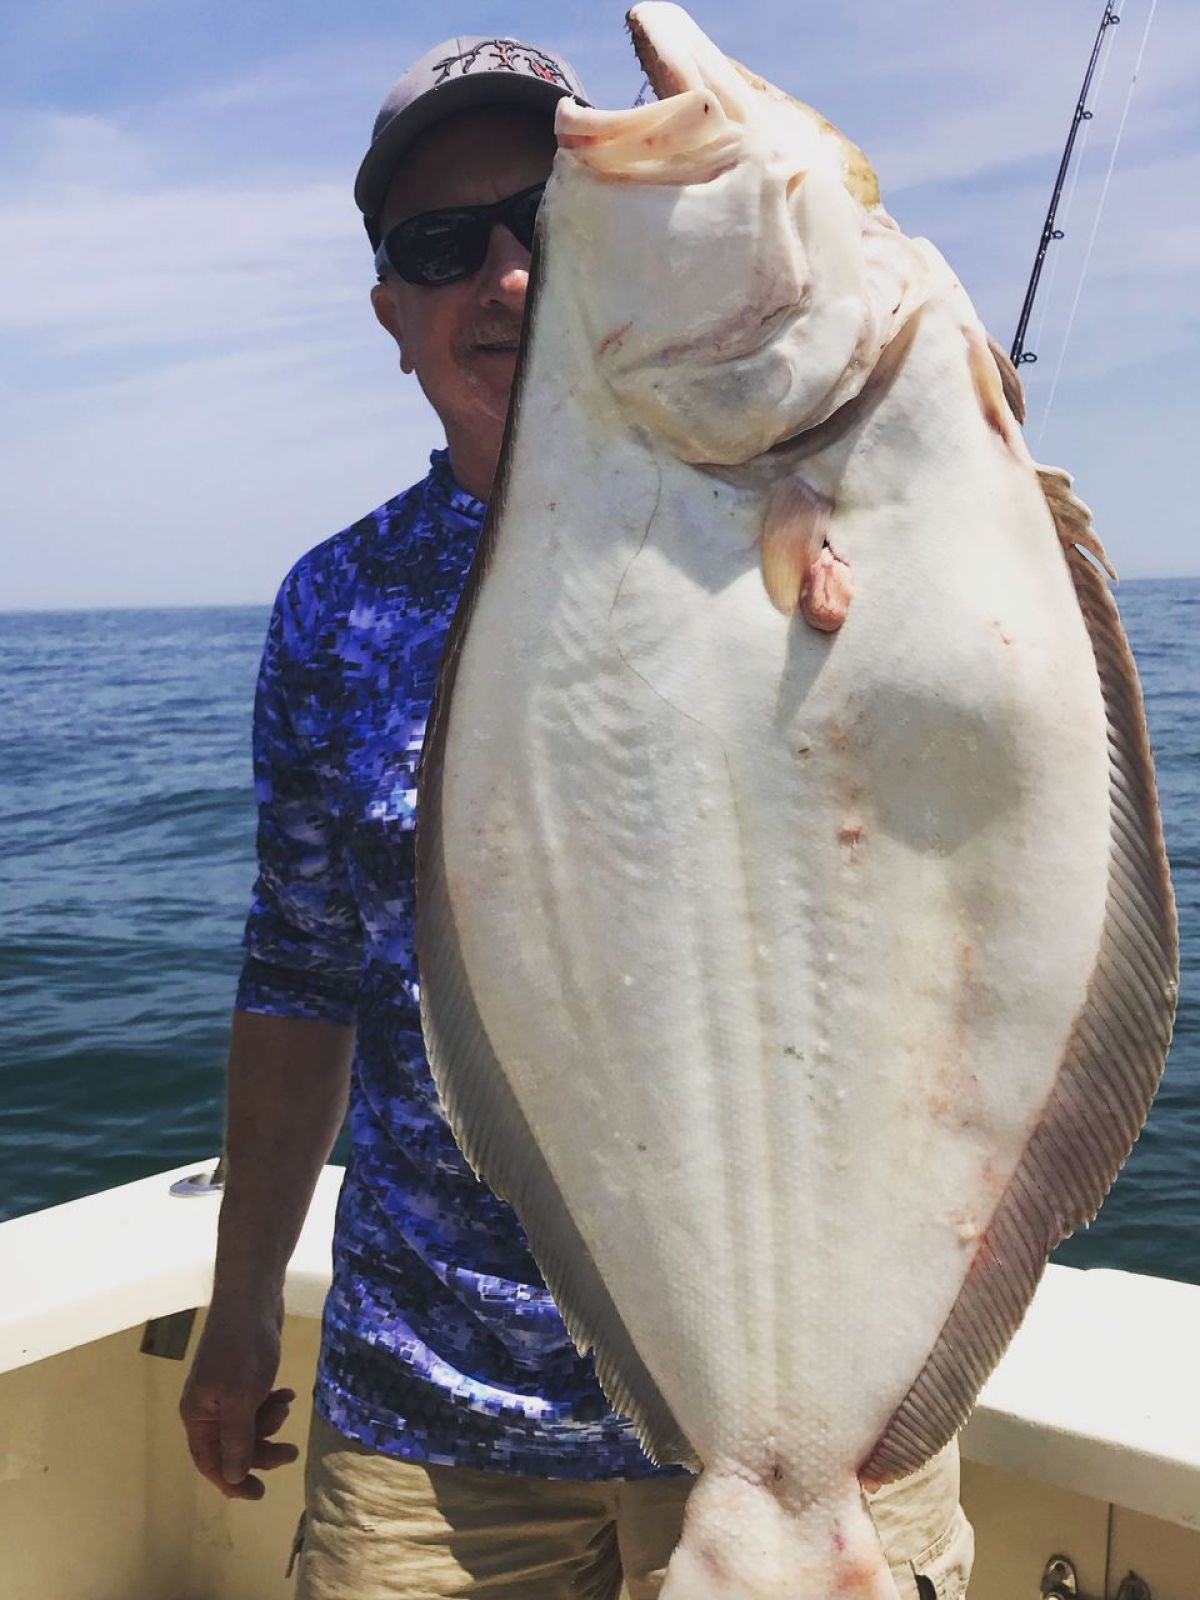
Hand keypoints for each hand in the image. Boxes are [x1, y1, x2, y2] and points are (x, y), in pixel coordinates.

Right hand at [180, 1298, 299, 1499]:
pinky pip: (257, 1403)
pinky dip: (272, 1403)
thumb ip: (236, 1441)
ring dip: (269, 1424)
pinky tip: (287, 1394)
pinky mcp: (244, 1376)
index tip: (259, 1492)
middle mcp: (207, 1407)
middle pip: (232, 1446)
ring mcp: (225, 1390)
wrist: (253, 1298)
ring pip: (248, 1425)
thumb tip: (231, 1478)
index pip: (209, 1462)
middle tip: (290, 1453)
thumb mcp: (241, 1400)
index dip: (232, 1480)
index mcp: (197, 1415)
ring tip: (285, 1407)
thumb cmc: (243, 1350)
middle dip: (261, 1450)